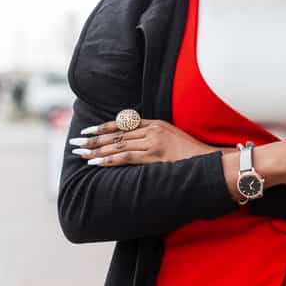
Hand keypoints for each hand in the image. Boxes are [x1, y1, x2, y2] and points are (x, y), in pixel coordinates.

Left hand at [70, 118, 217, 165]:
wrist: (212, 162)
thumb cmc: (194, 156)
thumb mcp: (174, 139)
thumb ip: (155, 138)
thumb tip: (134, 145)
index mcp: (157, 124)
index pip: (123, 123)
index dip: (103, 127)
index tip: (87, 132)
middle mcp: (153, 130)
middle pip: (116, 133)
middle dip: (93, 139)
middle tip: (73, 143)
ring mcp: (154, 142)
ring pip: (118, 145)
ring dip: (96, 150)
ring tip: (80, 153)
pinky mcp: (155, 155)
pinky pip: (126, 157)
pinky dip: (109, 159)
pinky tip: (96, 161)